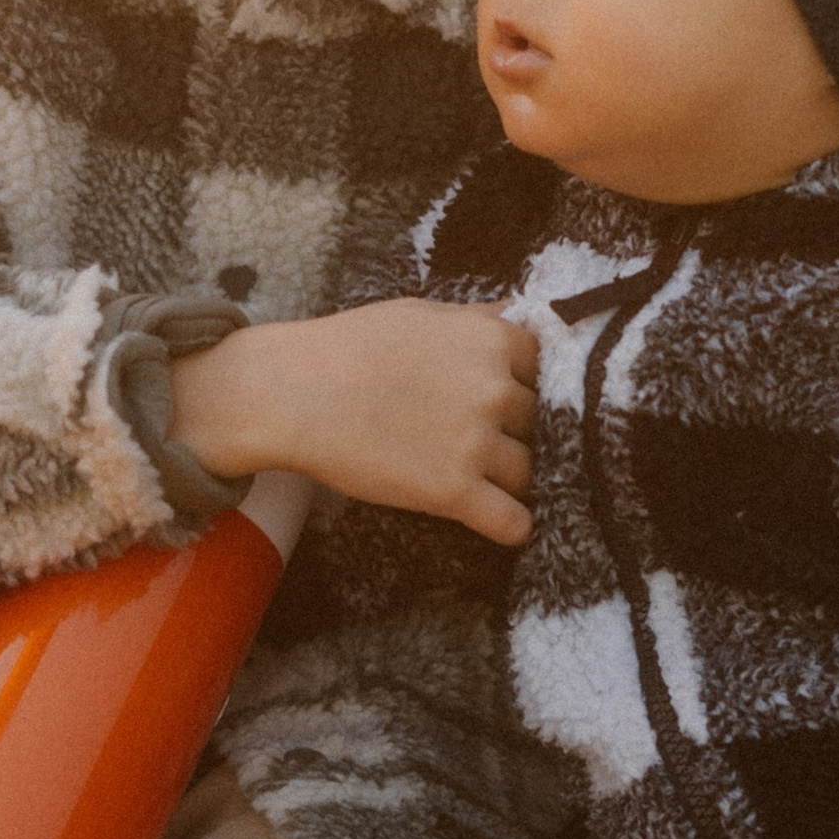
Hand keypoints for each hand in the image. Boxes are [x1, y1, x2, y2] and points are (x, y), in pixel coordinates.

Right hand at [169, 299, 538, 544]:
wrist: (292, 392)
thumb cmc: (349, 347)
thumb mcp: (421, 313)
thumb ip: (476, 318)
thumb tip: (520, 314)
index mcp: (491, 339)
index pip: (546, 369)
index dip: (523, 385)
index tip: (500, 398)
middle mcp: (494, 388)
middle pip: (539, 421)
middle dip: (514, 431)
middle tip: (476, 438)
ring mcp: (475, 441)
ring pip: (529, 471)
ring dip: (510, 478)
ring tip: (479, 478)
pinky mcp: (452, 491)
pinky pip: (513, 522)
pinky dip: (510, 525)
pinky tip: (493, 519)